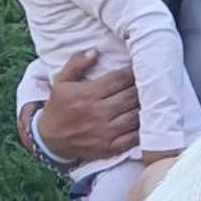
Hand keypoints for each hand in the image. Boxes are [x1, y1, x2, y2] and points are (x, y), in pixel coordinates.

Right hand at [34, 50, 138, 165]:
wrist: (51, 139)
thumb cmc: (58, 106)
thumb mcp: (61, 81)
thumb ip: (76, 64)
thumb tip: (95, 52)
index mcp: (88, 93)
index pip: (118, 80)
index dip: (131, 74)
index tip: (138, 70)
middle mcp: (98, 112)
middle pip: (130, 97)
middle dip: (141, 89)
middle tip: (147, 85)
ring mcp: (105, 132)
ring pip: (134, 117)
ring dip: (144, 109)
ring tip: (149, 102)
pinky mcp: (109, 148)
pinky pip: (132, 139)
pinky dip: (141, 130)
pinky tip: (145, 123)